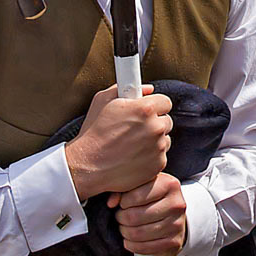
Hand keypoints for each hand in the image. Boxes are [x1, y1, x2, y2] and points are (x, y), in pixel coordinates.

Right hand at [64, 84, 172, 200]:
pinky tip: (133, 156)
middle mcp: (155, 127)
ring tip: (131, 144)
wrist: (88, 166)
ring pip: (164, 139)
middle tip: (137, 128)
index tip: (147, 110)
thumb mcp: (102, 101)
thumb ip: (125, 89)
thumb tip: (146, 89)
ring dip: (154, 141)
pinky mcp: (158, 165)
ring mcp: (158, 148)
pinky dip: (151, 157)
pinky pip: (161, 156)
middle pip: (167, 121)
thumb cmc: (93, 134)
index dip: (155, 105)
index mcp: (145, 109)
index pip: (165, 101)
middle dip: (154, 123)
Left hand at [109, 171, 187, 255]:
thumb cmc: (153, 198)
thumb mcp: (142, 186)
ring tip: (124, 227)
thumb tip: (111, 203)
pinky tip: (129, 240)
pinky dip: (132, 245)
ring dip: (125, 232)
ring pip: (138, 233)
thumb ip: (124, 189)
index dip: (123, 202)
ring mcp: (177, 224)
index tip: (122, 204)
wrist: (174, 216)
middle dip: (121, 219)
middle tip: (120, 217)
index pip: (136, 196)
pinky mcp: (174, 242)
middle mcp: (176, 204)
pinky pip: (145, 247)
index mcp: (169, 184)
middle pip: (135, 216)